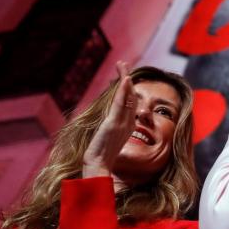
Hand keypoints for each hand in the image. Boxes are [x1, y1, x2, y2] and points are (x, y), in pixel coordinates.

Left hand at [82, 61, 135, 178]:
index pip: (128, 102)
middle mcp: (127, 121)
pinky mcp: (114, 123)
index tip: (125, 75)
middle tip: (123, 64)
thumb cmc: (101, 156)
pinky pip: (122, 104)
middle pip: (130, 96)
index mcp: (126, 124)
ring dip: (125, 79)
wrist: (98, 165)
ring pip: (126, 97)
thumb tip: (108, 127)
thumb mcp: (107, 139)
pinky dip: (124, 91)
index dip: (128, 88)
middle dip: (126, 78)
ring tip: (123, 66)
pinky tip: (126, 80)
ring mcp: (122, 122)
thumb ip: (110, 131)